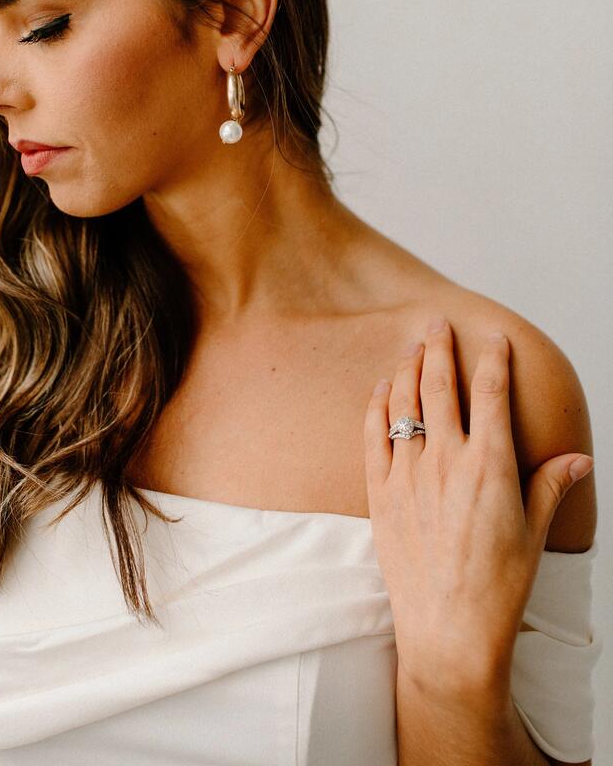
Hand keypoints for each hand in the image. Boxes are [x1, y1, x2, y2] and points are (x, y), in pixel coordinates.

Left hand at [363, 317, 593, 698]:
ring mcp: (408, 474)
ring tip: (410, 347)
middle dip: (438, 346)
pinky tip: (380, 389)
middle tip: (436, 321)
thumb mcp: (533, 532)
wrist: (449, 630)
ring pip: (402, 402)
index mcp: (489, 465)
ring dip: (406, 368)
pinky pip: (372, 435)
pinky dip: (375, 405)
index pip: (490, 393)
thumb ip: (550, 485)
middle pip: (438, 385)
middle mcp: (446, 460)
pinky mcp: (380, 492)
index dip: (492, 358)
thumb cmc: (498, 586)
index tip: (493, 337)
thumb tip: (578, 459)